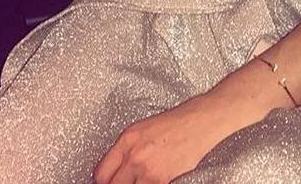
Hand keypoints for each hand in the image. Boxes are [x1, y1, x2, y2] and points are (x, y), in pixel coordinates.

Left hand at [93, 94, 231, 183]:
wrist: (199, 122)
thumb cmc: (175, 122)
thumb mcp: (143, 129)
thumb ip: (127, 148)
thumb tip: (117, 169)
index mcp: (127, 139)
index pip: (100, 173)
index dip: (102, 182)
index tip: (106, 183)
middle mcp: (133, 154)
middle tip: (124, 182)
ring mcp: (147, 168)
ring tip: (139, 180)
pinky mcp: (161, 179)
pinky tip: (152, 180)